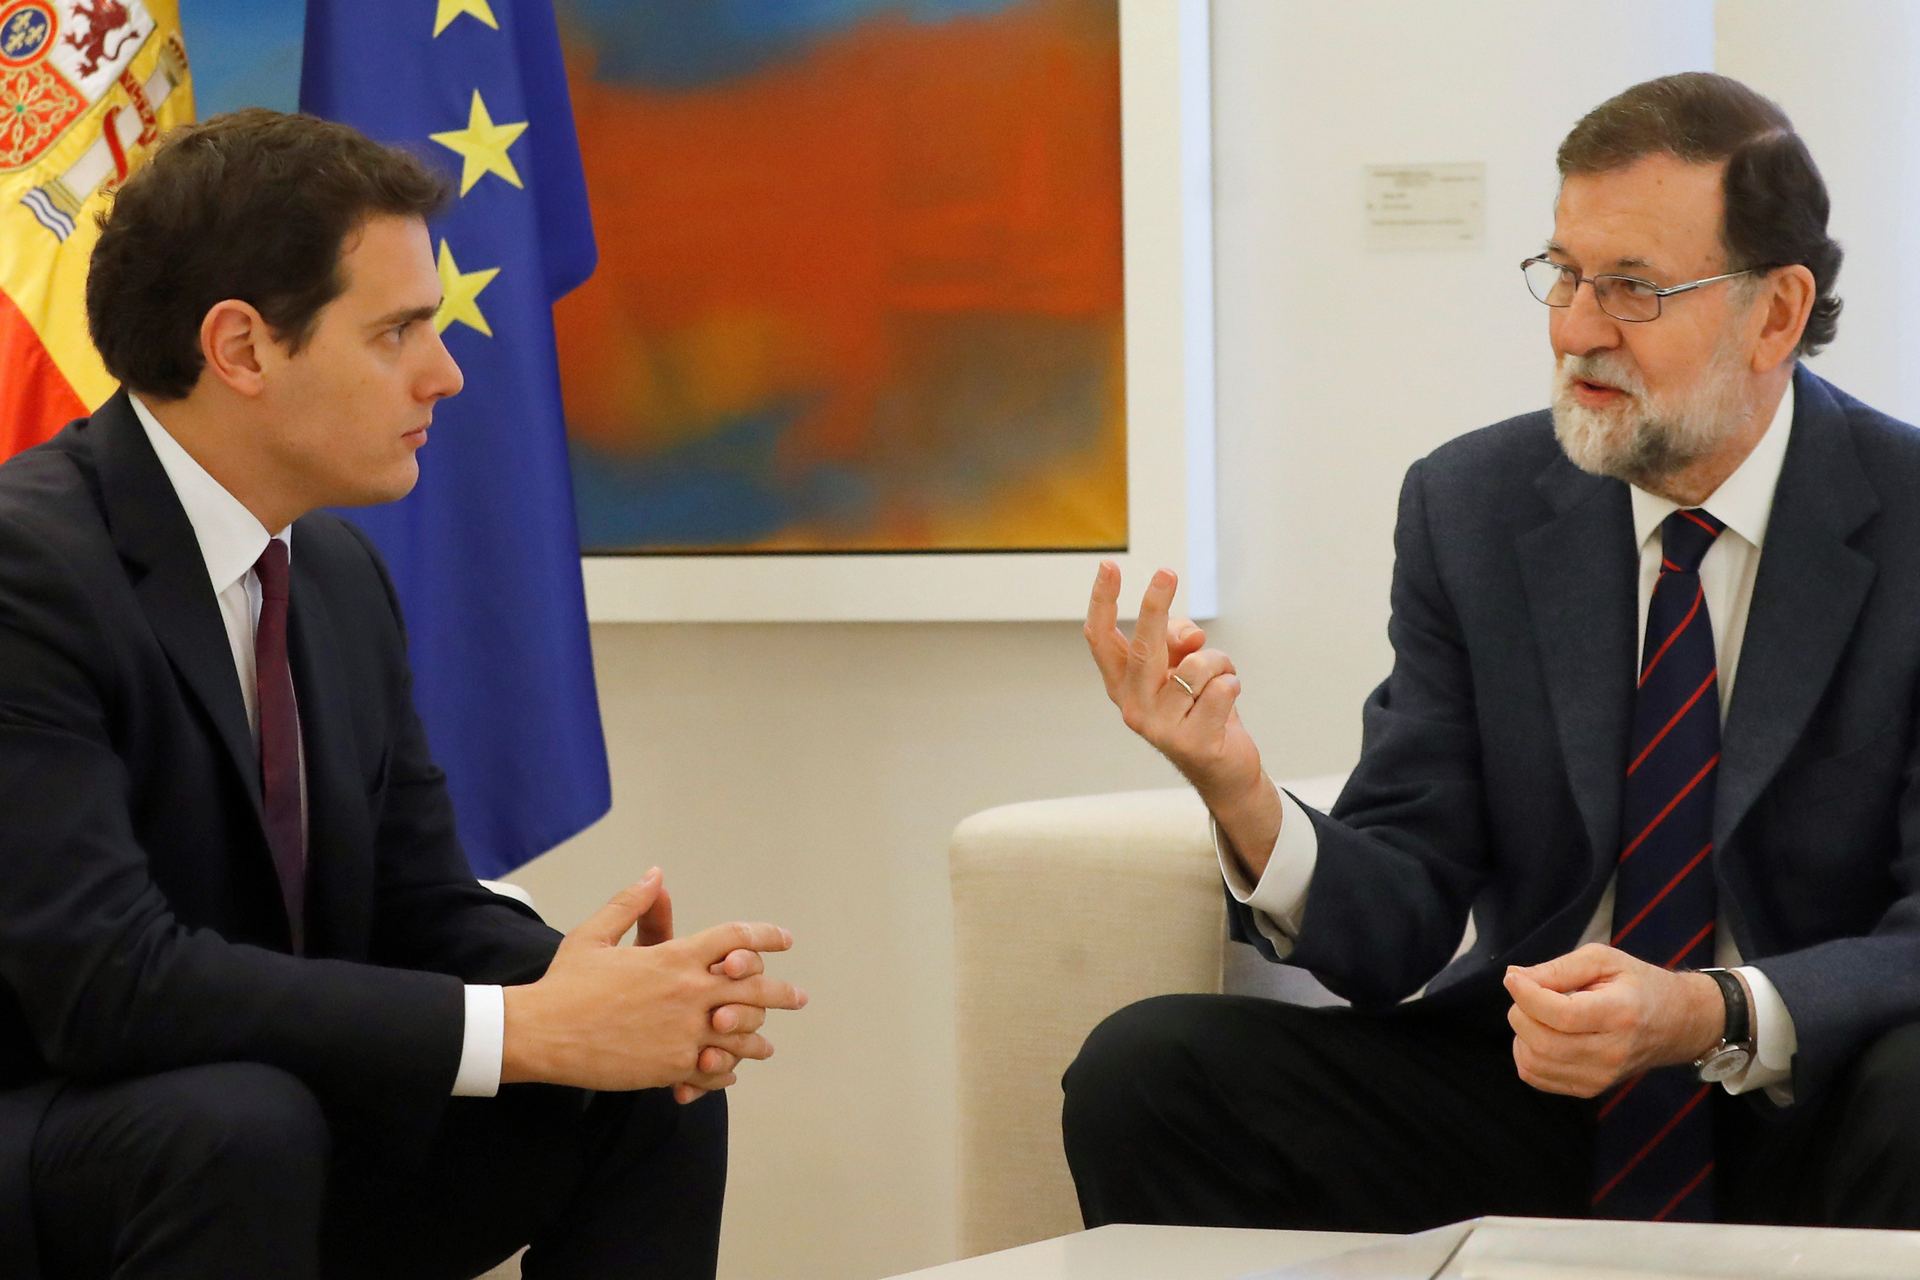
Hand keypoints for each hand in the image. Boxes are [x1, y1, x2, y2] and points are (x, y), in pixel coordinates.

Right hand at [502, 870, 807, 1094]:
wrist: (541, 1033)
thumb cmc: (565, 983)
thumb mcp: (595, 935)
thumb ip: (631, 905)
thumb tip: (655, 874)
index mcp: (674, 957)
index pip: (737, 939)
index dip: (766, 936)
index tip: (785, 940)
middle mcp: (688, 993)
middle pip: (755, 988)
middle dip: (782, 993)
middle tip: (799, 997)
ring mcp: (684, 1033)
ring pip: (742, 1035)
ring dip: (757, 1039)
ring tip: (766, 1044)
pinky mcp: (672, 1066)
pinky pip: (715, 1071)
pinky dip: (726, 1071)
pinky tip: (729, 1070)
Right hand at [1085, 561, 1279, 872]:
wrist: (1223, 767)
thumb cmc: (1199, 707)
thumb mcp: (1182, 666)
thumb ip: (1176, 642)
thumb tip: (1190, 636)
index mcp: (1123, 683)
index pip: (1101, 638)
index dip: (1103, 601)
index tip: (1110, 565)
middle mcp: (1133, 706)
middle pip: (1143, 647)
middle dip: (1156, 606)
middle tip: (1168, 571)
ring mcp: (1160, 728)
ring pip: (1197, 666)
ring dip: (1219, 662)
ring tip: (1220, 681)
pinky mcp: (1192, 743)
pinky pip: (1221, 689)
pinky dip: (1233, 685)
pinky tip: (1228, 703)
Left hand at [1503, 944, 1722, 1096]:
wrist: (1677, 1024)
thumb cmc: (1638, 985)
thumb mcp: (1604, 960)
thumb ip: (1558, 968)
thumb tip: (1514, 978)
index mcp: (1620, 1014)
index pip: (1561, 1015)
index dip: (1527, 995)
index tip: (1513, 979)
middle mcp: (1612, 1053)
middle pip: (1542, 1042)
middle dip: (1520, 1012)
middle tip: (1529, 992)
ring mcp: (1601, 1077)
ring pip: (1534, 1062)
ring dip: (1521, 1033)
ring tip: (1538, 1013)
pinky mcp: (1589, 1089)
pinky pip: (1536, 1077)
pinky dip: (1526, 1053)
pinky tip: (1542, 1034)